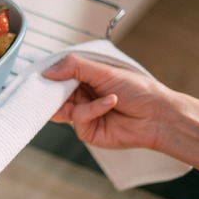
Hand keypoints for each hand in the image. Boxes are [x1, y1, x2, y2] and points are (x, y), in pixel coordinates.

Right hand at [42, 54, 173, 149]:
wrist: (158, 115)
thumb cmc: (138, 90)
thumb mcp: (103, 70)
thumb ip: (74, 67)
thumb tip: (47, 72)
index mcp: (84, 79)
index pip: (57, 77)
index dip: (48, 76)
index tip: (40, 74)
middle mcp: (81, 97)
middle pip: (54, 96)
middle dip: (54, 91)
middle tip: (54, 87)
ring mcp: (83, 115)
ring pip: (62, 109)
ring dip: (76, 100)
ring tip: (94, 93)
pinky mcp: (87, 132)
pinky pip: (79, 119)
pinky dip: (93, 109)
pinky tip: (110, 102)